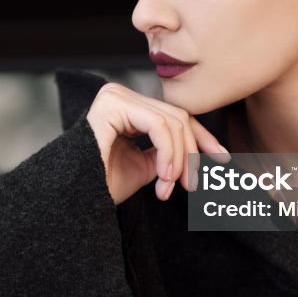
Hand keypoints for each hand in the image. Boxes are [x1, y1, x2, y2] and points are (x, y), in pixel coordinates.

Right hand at [85, 82, 228, 204]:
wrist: (76, 201)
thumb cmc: (104, 186)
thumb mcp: (147, 166)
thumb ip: (168, 152)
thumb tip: (199, 149)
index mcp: (127, 107)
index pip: (175, 116)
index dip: (202, 137)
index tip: (222, 159)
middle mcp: (120, 95)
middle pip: (177, 118)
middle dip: (190, 154)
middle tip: (190, 187)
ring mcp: (115, 96)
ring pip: (172, 122)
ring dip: (178, 160)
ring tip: (170, 189)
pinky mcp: (112, 105)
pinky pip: (158, 126)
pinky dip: (168, 154)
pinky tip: (164, 178)